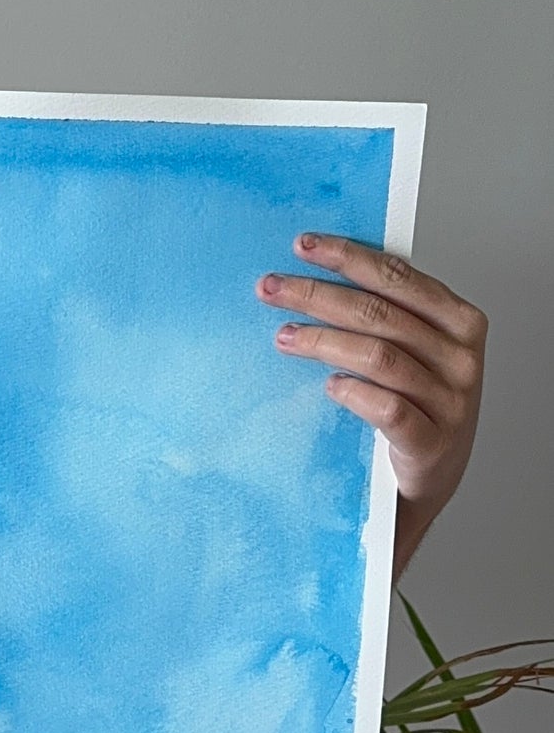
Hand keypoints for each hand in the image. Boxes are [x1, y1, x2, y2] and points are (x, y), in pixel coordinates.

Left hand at [258, 235, 485, 579]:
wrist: (423, 487)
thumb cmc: (413, 412)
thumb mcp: (411, 356)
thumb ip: (385, 317)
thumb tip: (316, 272)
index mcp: (459, 323)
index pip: (398, 277)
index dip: (348, 257)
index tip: (303, 245)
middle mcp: (461, 359)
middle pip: (381, 314)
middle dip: (318, 295)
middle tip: (271, 288)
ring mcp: (451, 403)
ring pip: (380, 357)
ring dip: (324, 341)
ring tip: (284, 337)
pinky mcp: (432, 445)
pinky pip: (388, 410)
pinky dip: (353, 393)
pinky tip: (327, 387)